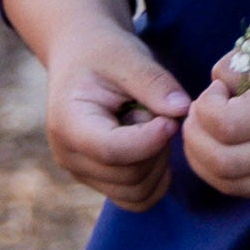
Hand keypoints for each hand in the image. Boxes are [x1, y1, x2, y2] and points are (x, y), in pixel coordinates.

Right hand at [40, 14, 191, 209]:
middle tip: (159, 112)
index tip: (172, 118)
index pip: (112, 150)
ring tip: (150, 125)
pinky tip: (154, 144)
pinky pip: (138, 198)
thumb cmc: (103, 52)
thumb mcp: (127, 55)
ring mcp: (83, 174)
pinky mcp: (99, 181)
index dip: (150, 140)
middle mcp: (69, 157)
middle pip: (130, 175)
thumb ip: (154, 82)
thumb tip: (182, 110)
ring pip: (138, 193)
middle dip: (158, 147)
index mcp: (68, 123)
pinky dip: (156, 177)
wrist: (81, 57)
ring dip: (158, 162)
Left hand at [182, 20, 249, 202]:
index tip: (216, 90)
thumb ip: (238, 61)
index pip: (225, 126)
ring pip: (230, 185)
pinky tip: (220, 147)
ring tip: (204, 131)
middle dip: (194, 137)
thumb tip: (215, 88)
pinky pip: (246, 190)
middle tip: (199, 113)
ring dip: (202, 160)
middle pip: (222, 162)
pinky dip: (221, 174)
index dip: (205, 107)